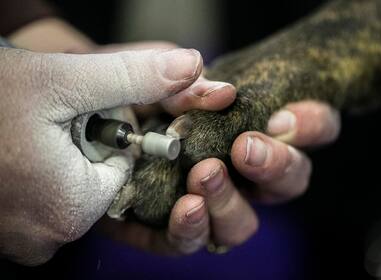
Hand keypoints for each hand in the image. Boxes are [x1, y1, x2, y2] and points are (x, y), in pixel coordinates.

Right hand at [0, 46, 210, 264]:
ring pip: (65, 186)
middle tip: (44, 122)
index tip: (76, 114)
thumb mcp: (63, 81)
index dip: (105, 133)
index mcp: (70, 208)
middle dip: (80, 146)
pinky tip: (12, 150)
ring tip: (21, 135)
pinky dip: (34, 170)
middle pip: (95, 179)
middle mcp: (47, 237)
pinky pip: (40, 195)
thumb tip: (190, 66)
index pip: (122, 167)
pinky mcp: (3, 229)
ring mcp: (20, 238)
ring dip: (53, 156)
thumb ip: (131, 77)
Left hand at [100, 88, 338, 253]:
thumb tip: (221, 92)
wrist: (84, 126)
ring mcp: (209, 203)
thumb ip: (189, 88)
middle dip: (277, 165)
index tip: (285, 118)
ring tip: (205, 176)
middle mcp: (238, 171)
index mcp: (248, 127)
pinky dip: (193, 228)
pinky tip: (184, 207)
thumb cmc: (131, 98)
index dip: (311, 124)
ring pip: (244, 222)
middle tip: (246, 149)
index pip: (303, 129)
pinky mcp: (174, 228)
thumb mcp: (157, 84)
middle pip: (289, 180)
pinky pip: (195, 241)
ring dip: (231, 201)